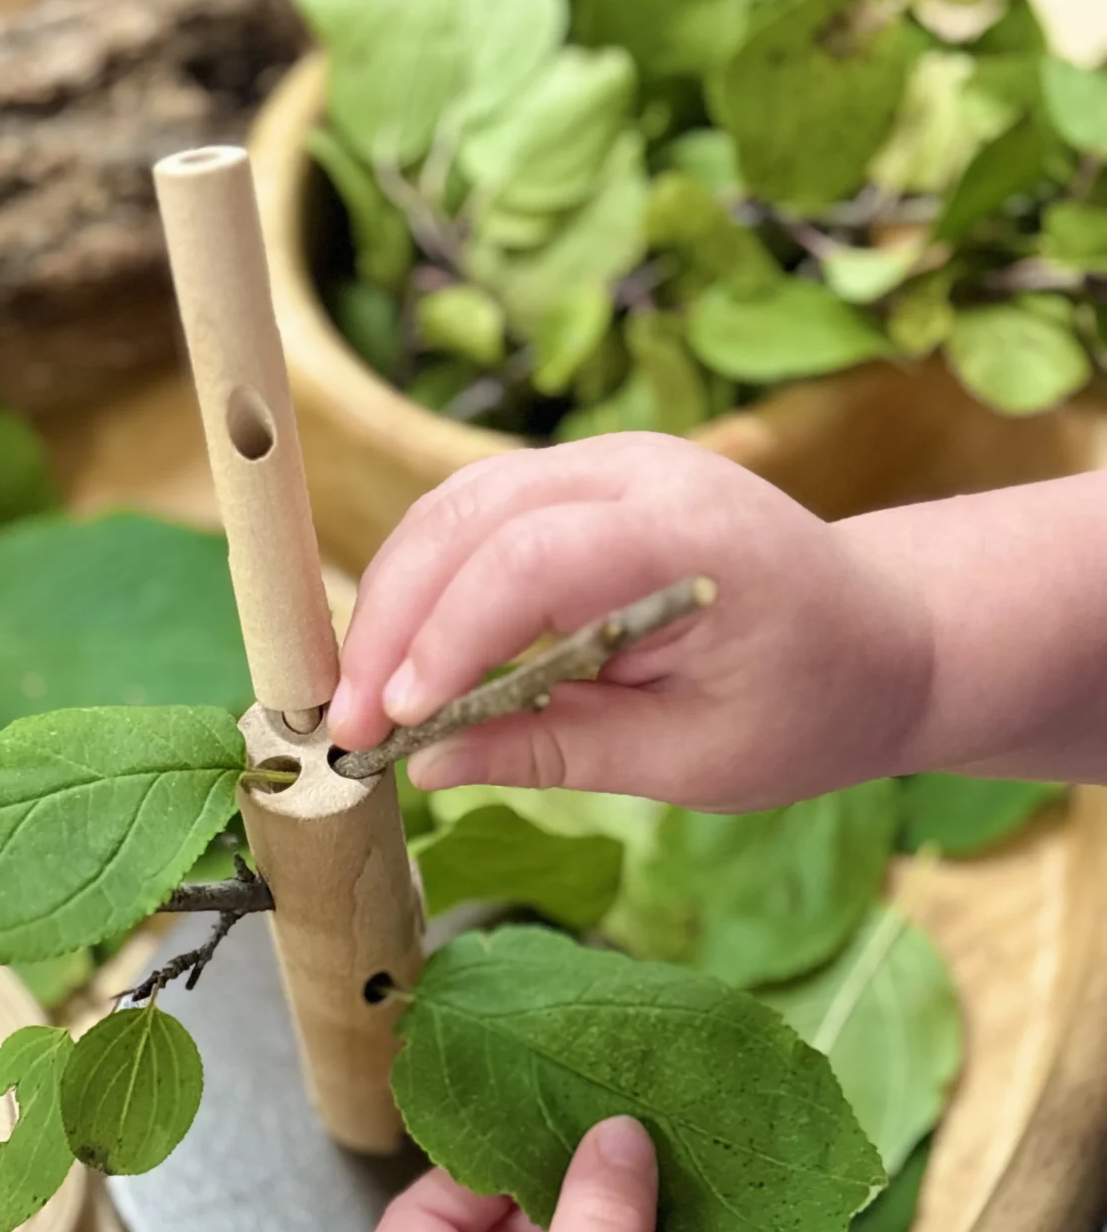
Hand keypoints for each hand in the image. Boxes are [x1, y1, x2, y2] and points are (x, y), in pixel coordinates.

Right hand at [328, 434, 932, 811]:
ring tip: (358, 700)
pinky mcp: (580, 487)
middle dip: (389, 623)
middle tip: (346, 726)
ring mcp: (604, 466)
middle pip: (466, 517)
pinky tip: (399, 658)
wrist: (885, 635)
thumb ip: (559, 751)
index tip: (396, 724)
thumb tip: (432, 765)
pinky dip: (423, 583)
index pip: (529, 557)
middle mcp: (636, 472)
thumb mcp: (695, 758)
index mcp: (686, 532)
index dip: (446, 637)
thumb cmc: (809, 703)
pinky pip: (473, 518)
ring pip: (452, 507)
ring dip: (389, 601)